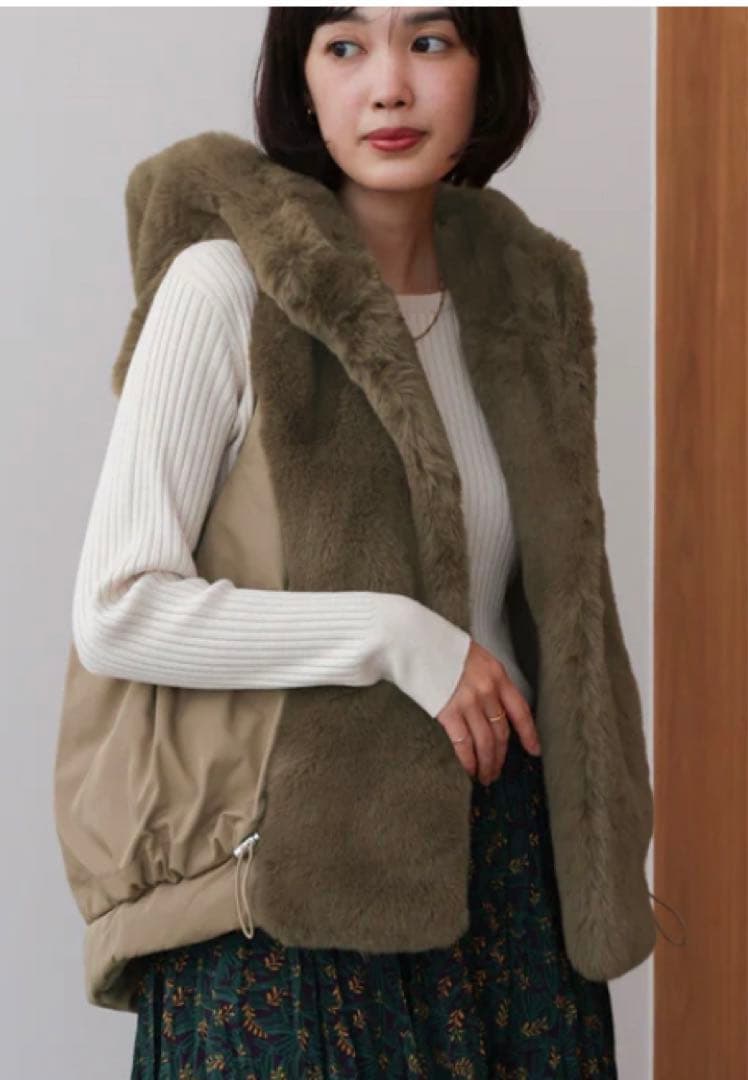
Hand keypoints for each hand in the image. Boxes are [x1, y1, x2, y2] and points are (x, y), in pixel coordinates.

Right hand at [436, 639, 540, 785]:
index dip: (529, 734)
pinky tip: (470, 769)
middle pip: (501, 732)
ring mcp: (469, 702)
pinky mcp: (448, 712)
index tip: (534, 751)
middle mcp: (487, 690)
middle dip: (501, 757)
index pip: (521, 711)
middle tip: (498, 772)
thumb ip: (487, 680)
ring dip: (487, 764)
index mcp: (497, 675)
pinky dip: (469, 760)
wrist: (415, 640)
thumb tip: (492, 707)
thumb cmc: (441, 647)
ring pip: (485, 742)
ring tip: (485, 776)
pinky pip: (464, 743)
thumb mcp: (475, 657)